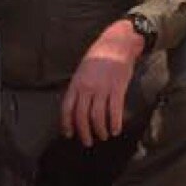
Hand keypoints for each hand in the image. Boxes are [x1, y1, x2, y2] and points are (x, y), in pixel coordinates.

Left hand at [60, 20, 144, 146]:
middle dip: (84, 132)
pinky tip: (116, 130)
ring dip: (100, 130)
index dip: (67, 123)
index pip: (67, 108)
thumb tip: (75, 105)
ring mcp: (102, 89)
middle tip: (87, 142)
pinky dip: (115, 123)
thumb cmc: (100, 56)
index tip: (69, 134)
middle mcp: (87, 88)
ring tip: (103, 136)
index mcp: (76, 83)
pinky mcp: (117, 89)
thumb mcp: (82, 70)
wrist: (118, 43)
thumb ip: (78, 87)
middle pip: (82, 116)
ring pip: (98, 117)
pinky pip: (114, 111)